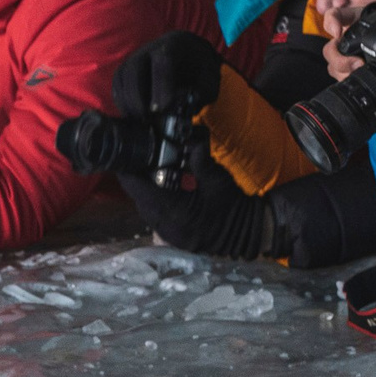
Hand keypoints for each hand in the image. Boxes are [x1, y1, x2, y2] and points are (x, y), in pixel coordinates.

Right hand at [113, 32, 223, 119]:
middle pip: (134, 68)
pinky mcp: (127, 70)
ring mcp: (135, 57)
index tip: (162, 108)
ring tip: (140, 121)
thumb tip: (185, 109)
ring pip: (122, 77)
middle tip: (147, 119)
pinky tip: (134, 116)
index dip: (160, 85)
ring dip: (127, 102)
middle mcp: (151, 48)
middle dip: (137, 96)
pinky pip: (117, 85)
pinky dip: (122, 102)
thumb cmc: (201, 70)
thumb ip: (201, 94)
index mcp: (175, 44)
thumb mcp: (210, 80)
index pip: (163, 60)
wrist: (193, 58)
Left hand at [118, 150, 270, 257]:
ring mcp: (168, 235)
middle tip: (140, 158)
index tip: (127, 153)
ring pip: (145, 209)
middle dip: (136, 178)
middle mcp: (165, 226)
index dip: (128, 170)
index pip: (138, 189)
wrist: (249, 233)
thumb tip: (189, 138)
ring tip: (149, 171)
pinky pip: (155, 218)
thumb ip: (199, 159)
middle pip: (138, 199)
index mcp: (173, 211)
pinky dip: (156, 202)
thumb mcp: (217, 178)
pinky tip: (164, 190)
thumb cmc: (234, 206)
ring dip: (145, 191)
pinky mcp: (173, 238)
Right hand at [320, 0, 375, 82]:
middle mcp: (344, 39)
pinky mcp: (348, 71)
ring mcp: (344, 56)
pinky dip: (348, 79)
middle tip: (356, 62)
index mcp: (352, 21)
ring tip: (360, 73)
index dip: (331, 22)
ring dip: (344, 70)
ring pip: (333, 66)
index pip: (334, 16)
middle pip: (329, 49)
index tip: (336, 31)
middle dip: (339, 58)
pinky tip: (360, 79)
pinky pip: (341, 76)